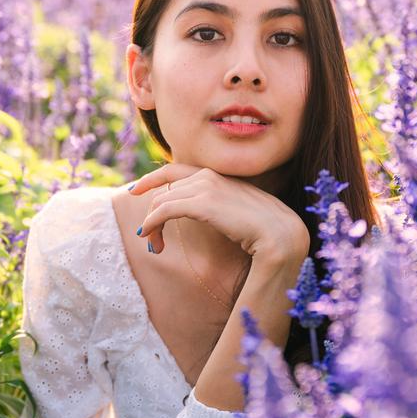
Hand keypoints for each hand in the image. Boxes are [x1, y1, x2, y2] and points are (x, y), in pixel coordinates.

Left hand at [128, 163, 308, 263]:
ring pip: (161, 201)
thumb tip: (204, 214)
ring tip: (154, 247)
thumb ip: (220, 206)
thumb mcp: (238, 212)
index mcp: (218, 175)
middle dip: (152, 214)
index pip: (175, 169)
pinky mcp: (203, 203)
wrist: (280, 234)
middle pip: (164, 190)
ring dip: (152, 224)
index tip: (136, 189)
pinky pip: (164, 210)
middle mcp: (209, 176)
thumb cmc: (264, 229)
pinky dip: (152, 222)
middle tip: (149, 239)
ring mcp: (206, 187)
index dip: (152, 178)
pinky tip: (148, 235)